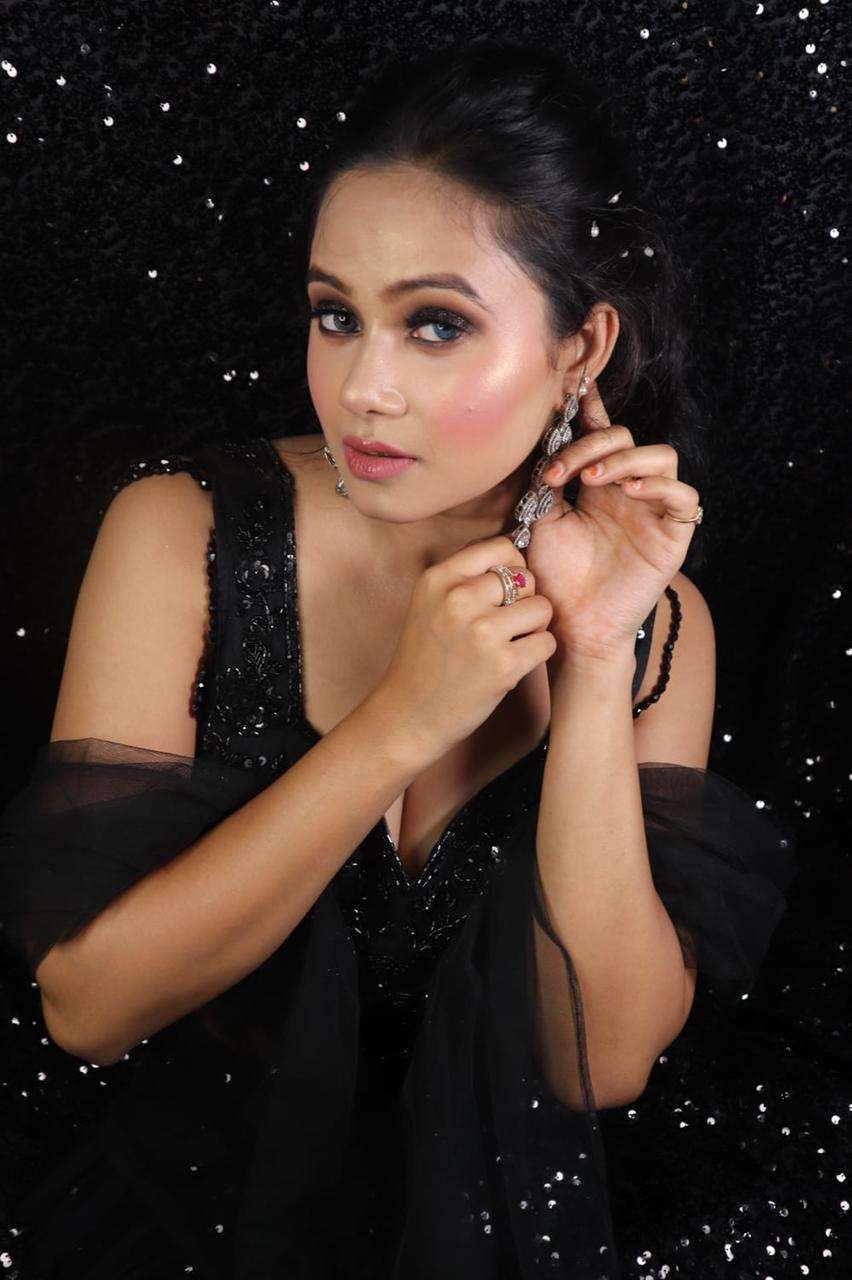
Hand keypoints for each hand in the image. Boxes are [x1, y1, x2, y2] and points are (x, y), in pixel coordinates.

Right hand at [376, 534, 555, 760]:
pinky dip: (536, 653)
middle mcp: (458, 600)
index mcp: (438, 579)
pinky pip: (546, 642)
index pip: (501, 547)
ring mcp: (481, 632)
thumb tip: (517, 551)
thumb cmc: (426, 659)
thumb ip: (465, 576)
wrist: (409, 714)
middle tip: (504, 626)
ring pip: (542, 608)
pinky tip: (512, 663)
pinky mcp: (503, 665)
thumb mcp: (430, 604)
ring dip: (533, 627)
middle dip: (524, 600)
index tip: (504, 591)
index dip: (513, 567)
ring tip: (509, 643)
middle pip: (527, 577)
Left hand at [522, 380, 700, 662]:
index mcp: (597, 485)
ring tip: (592, 480)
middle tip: (559, 473)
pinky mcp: (674, 534)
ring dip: (625, 460)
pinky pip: (684, 497)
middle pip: (625, 438)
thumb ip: (547, 481)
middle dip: (590, 446)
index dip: (592, 407)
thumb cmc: (555, 579)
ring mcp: (653, 510)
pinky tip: (628, 492)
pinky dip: (659, 486)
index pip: (600, 435)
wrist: (572, 625)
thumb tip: (542, 440)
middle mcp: (628, 490)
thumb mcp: (541, 521)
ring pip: (661, 457)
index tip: (575, 383)